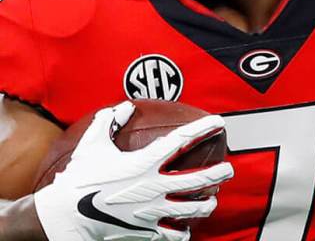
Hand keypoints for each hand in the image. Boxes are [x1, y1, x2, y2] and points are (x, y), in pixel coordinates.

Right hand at [33, 101, 233, 240]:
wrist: (64, 217)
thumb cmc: (78, 178)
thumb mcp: (91, 145)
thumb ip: (108, 122)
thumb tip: (126, 107)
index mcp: (144, 163)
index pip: (181, 141)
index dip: (203, 129)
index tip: (219, 123)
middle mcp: (154, 186)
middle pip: (199, 179)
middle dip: (220, 173)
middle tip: (229, 168)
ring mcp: (153, 210)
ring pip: (194, 209)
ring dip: (207, 204)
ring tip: (212, 200)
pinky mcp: (147, 230)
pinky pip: (175, 234)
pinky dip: (183, 231)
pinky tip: (186, 228)